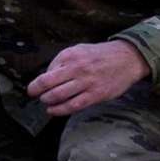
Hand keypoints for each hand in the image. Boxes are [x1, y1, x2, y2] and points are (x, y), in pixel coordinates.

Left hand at [29, 39, 148, 117]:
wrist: (127, 58)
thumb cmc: (99, 55)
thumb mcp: (77, 50)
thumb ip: (61, 62)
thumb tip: (46, 76)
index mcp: (70, 56)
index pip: (46, 73)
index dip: (36, 84)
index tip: (32, 89)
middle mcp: (77, 68)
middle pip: (48, 84)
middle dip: (37, 93)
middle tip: (35, 96)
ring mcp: (87, 82)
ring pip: (59, 96)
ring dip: (47, 101)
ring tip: (46, 103)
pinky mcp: (96, 95)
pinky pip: (74, 105)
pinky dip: (60, 110)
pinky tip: (53, 111)